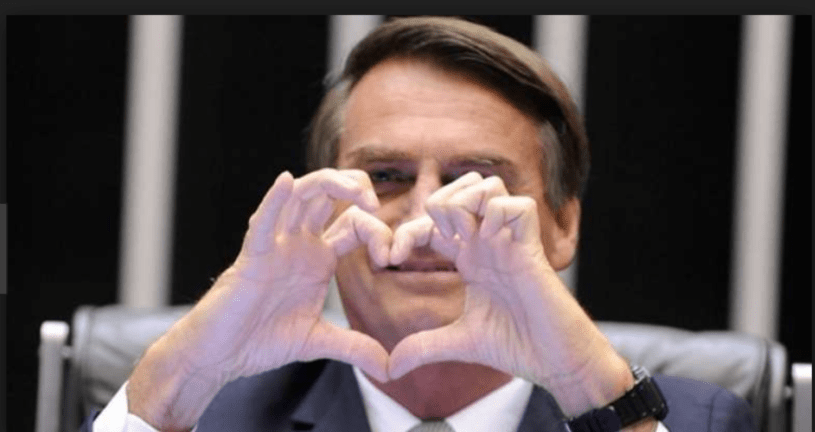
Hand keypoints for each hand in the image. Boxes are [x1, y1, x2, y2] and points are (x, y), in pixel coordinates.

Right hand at [128, 169, 391, 429]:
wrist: (220, 357)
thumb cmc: (260, 342)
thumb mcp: (317, 341)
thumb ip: (354, 347)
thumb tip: (388, 367)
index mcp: (319, 258)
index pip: (354, 224)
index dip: (378, 232)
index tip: (390, 258)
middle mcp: (299, 244)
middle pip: (328, 195)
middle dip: (355, 188)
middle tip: (376, 205)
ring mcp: (276, 247)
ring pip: (299, 196)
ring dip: (328, 184)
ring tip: (353, 190)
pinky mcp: (252, 258)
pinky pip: (263, 223)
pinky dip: (274, 200)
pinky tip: (286, 182)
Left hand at [386, 172, 629, 414]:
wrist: (556, 362)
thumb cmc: (518, 346)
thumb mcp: (459, 342)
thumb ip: (423, 347)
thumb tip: (390, 368)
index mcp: (469, 257)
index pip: (432, 221)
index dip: (406, 231)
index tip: (390, 258)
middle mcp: (488, 242)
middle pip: (460, 188)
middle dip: (436, 203)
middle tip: (435, 238)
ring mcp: (510, 242)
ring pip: (488, 186)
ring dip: (466, 203)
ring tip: (463, 236)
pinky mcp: (532, 249)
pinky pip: (518, 205)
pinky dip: (498, 214)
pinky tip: (490, 241)